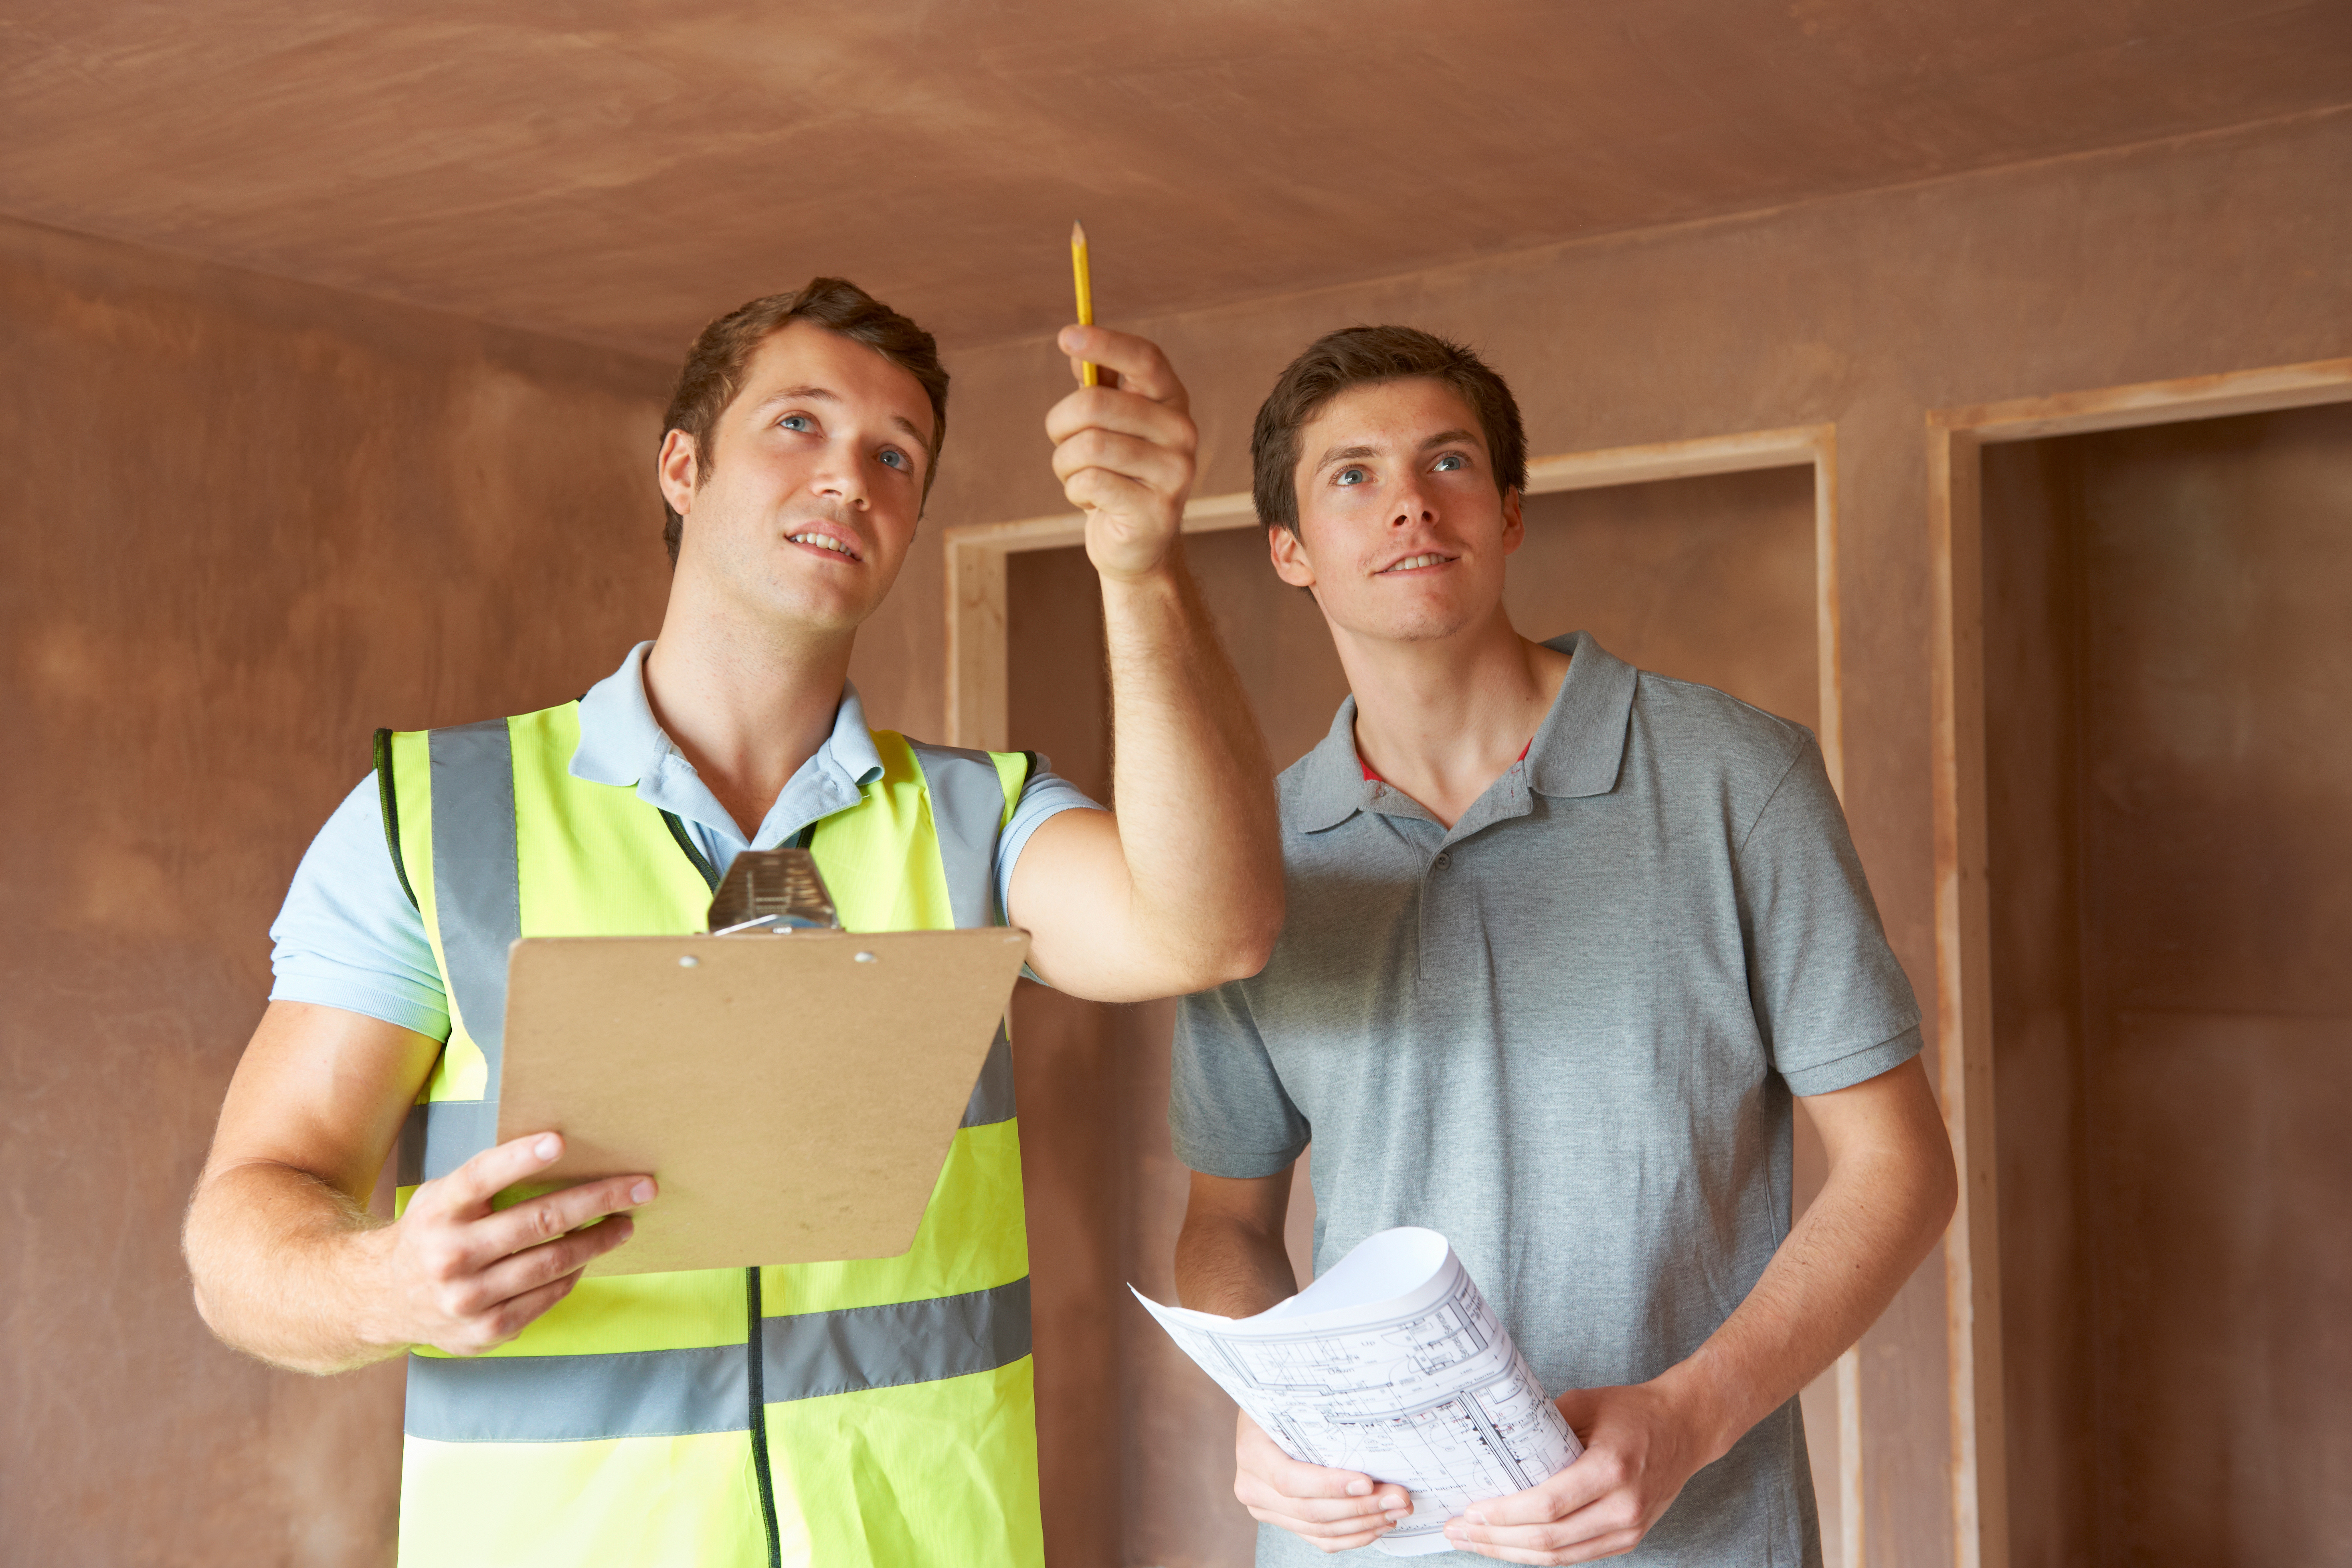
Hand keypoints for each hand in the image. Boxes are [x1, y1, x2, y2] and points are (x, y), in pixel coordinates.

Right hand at [360, 1132, 651, 1356]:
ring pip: (550, 1264)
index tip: (560, 1141)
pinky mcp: (482, 1332)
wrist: (379, 1298)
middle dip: (598, 1200)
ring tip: (625, 1224)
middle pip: (537, 1222)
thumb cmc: (430, 1232)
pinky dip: (572, 1275)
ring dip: (598, 1240)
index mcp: (439, 1210)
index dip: (521, 1158)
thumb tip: (559, 1151)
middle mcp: (450, 1255)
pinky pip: (545, 1298)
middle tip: (642, 1187)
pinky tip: (586, 1257)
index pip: (483, 1176)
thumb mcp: (442, 1197)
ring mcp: (466, 1298)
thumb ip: (486, 1181)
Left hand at [1047, 325, 1197, 581]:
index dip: (1105, 343)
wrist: (1136, 545)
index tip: (1066, 336)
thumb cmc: (1117, 473)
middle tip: (1061, 441)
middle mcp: (1182, 432)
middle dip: (1060, 424)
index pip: (1144, 359)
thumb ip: (1098, 384)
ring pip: (1088, 447)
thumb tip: (1076, 343)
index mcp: (1172, 400)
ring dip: (1065, 464)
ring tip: (1079, 476)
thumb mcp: (1108, 424)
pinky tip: (1091, 501)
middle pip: (1096, 404)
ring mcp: (1175, 473)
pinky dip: (1075, 491)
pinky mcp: (1157, 511)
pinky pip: (1090, 482)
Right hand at [1233, 1411, 1412, 1551]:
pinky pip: (1319, 1539)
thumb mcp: (1291, 1399)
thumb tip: (1371, 1419)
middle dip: (1361, 1507)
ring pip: (1319, 1530)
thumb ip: (1317, 1415)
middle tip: (1398, 1497)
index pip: (1289, 1480)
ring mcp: (1266, 1508)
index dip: (1329, 1486)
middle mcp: (1253, 1487)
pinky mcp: (1283, 1521)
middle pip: (1310, 1511)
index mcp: (1252, 1453)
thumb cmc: (1282, 1402)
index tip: (1367, 1483)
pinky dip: (1352, 1536)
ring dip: (1363, 1523)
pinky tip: (1377, 1524)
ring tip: (1396, 1509)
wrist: (1263, 1418)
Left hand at [1443, 1381, 1721, 1562]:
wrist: (1686, 1428)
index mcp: (1611, 1469)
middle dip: (1496, 1539)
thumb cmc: (1633, 1412)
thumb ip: (1541, 1427)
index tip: (1470, 1511)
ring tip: (1474, 1542)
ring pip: (1560, 1557)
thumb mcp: (1584, 1404)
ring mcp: (1629, 1530)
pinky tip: (1509, 1545)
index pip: (1548, 1506)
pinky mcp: (1628, 1539)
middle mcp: (1624, 1507)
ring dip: (1511, 1552)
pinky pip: (1575, 1556)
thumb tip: (1493, 1444)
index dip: (1505, 1515)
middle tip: (1457, 1531)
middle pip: (1549, 1539)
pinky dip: (1539, 1554)